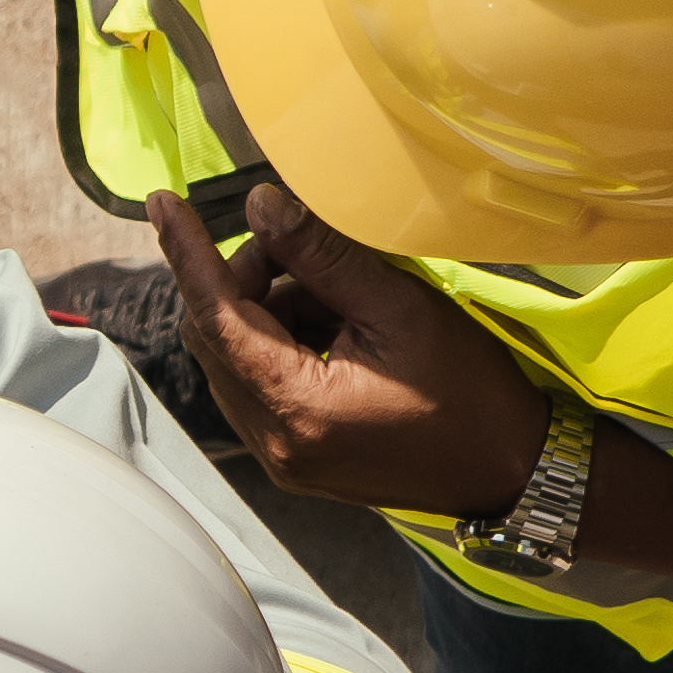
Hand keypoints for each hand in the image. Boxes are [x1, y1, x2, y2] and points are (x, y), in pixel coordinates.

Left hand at [151, 187, 549, 521]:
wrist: (509, 469)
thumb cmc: (470, 391)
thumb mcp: (400, 308)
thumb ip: (324, 256)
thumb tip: (260, 206)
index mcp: (298, 409)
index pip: (215, 318)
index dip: (186, 254)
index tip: (163, 203)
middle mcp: (274, 443)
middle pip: (214, 337)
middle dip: (244, 280)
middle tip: (300, 249)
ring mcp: (280, 458)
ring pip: (232, 359)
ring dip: (266, 312)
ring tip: (337, 298)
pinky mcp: (293, 459)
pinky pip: (255, 387)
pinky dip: (278, 344)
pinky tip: (333, 330)